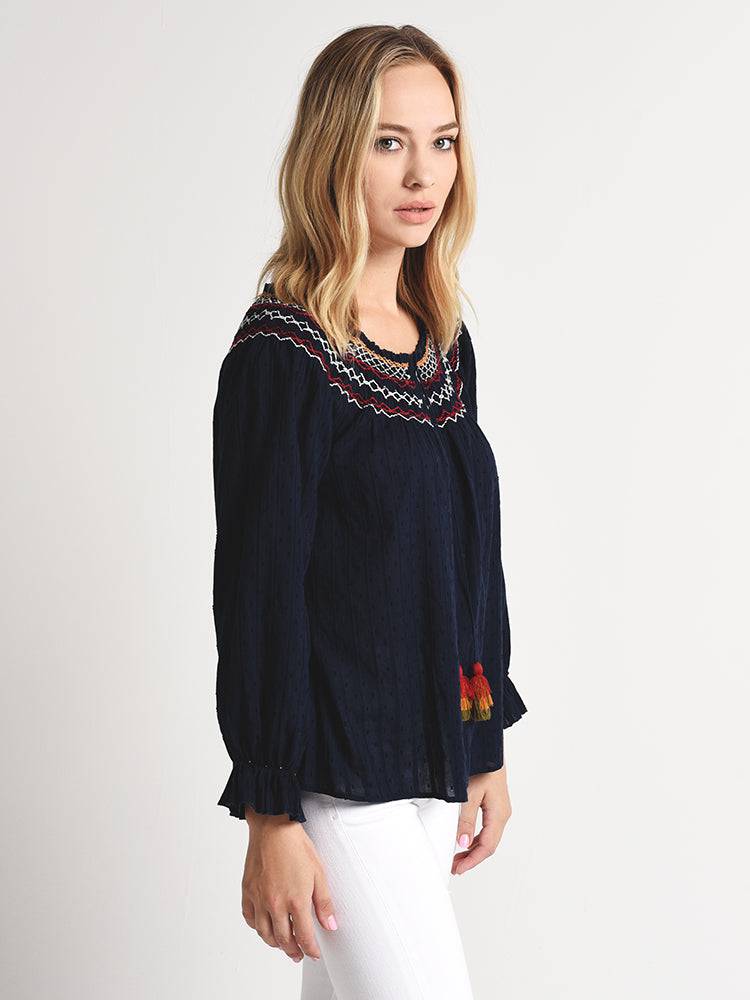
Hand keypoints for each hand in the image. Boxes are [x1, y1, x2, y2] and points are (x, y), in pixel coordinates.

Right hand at [241, 809, 338, 962]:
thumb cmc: (296, 846)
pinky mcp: (247, 891)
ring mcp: (259, 898)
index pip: (304, 936)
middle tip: (298, 954)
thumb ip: (324, 903)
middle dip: (293, 950)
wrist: (272, 827)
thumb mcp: (319, 873)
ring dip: (275, 943)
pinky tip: (263, 926)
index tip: (314, 954)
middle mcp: (275, 904)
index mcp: (295, 901)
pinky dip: (256, 926)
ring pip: (264, 933)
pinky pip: (249, 918)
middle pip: (283, 940)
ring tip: (282, 945)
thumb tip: (330, 925)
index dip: (310, 949)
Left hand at [452, 766, 511, 874]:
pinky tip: (465, 840)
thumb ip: (466, 820)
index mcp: (499, 815)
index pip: (486, 847)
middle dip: (472, 858)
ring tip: (457, 857)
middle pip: (488, 845)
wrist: (488, 748)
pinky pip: (487, 829)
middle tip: (455, 867)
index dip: (472, 861)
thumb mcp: (470, 794)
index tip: (459, 869)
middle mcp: (502, 815)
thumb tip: (462, 843)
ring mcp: (500, 811)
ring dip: (473, 849)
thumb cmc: (482, 766)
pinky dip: (475, 838)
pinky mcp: (495, 806)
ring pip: (487, 838)